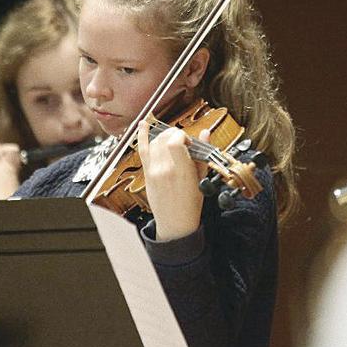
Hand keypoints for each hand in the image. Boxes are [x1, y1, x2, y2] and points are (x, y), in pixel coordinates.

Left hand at [137, 121, 208, 241]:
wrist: (175, 222)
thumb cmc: (190, 204)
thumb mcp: (201, 178)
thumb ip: (202, 154)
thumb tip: (206, 133)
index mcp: (180, 171)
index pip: (175, 141)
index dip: (183, 136)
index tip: (189, 143)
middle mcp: (164, 169)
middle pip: (165, 138)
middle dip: (175, 135)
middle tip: (183, 143)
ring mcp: (153, 170)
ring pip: (155, 141)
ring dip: (164, 136)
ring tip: (172, 141)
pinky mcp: (147, 173)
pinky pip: (142, 149)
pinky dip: (141, 134)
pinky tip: (143, 124)